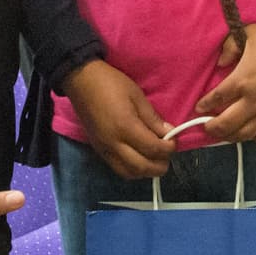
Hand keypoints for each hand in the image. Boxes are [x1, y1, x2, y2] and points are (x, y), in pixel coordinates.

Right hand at [65, 59, 173, 178]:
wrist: (81, 81)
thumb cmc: (111, 83)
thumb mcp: (137, 95)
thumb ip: (153, 118)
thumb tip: (168, 133)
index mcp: (125, 127)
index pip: (152, 149)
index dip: (168, 148)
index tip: (174, 141)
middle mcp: (114, 143)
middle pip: (141, 167)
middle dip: (159, 166)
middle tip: (168, 155)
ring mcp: (104, 149)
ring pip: (128, 173)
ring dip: (145, 171)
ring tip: (155, 160)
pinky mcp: (98, 150)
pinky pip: (117, 168)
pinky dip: (132, 170)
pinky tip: (140, 160)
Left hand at [193, 23, 255, 144]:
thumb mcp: (249, 33)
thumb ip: (230, 46)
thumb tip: (220, 62)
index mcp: (242, 80)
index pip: (216, 98)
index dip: (204, 105)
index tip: (199, 108)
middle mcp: (253, 101)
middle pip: (226, 124)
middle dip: (212, 128)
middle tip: (207, 126)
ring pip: (244, 135)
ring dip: (231, 136)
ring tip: (225, 134)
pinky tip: (252, 133)